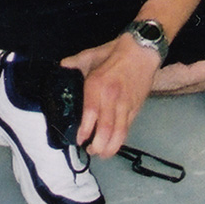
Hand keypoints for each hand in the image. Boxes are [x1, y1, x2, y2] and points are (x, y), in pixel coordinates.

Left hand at [59, 34, 159, 158]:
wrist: (142, 50)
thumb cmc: (115, 52)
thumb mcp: (92, 54)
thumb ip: (75, 62)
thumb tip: (61, 67)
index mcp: (98, 84)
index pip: (91, 114)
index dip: (85, 131)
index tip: (79, 140)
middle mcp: (112, 97)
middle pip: (106, 129)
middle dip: (98, 146)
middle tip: (91, 151)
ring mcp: (126, 104)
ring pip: (120, 133)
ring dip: (111, 148)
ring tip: (103, 153)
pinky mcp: (137, 107)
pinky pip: (128, 128)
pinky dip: (121, 139)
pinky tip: (114, 143)